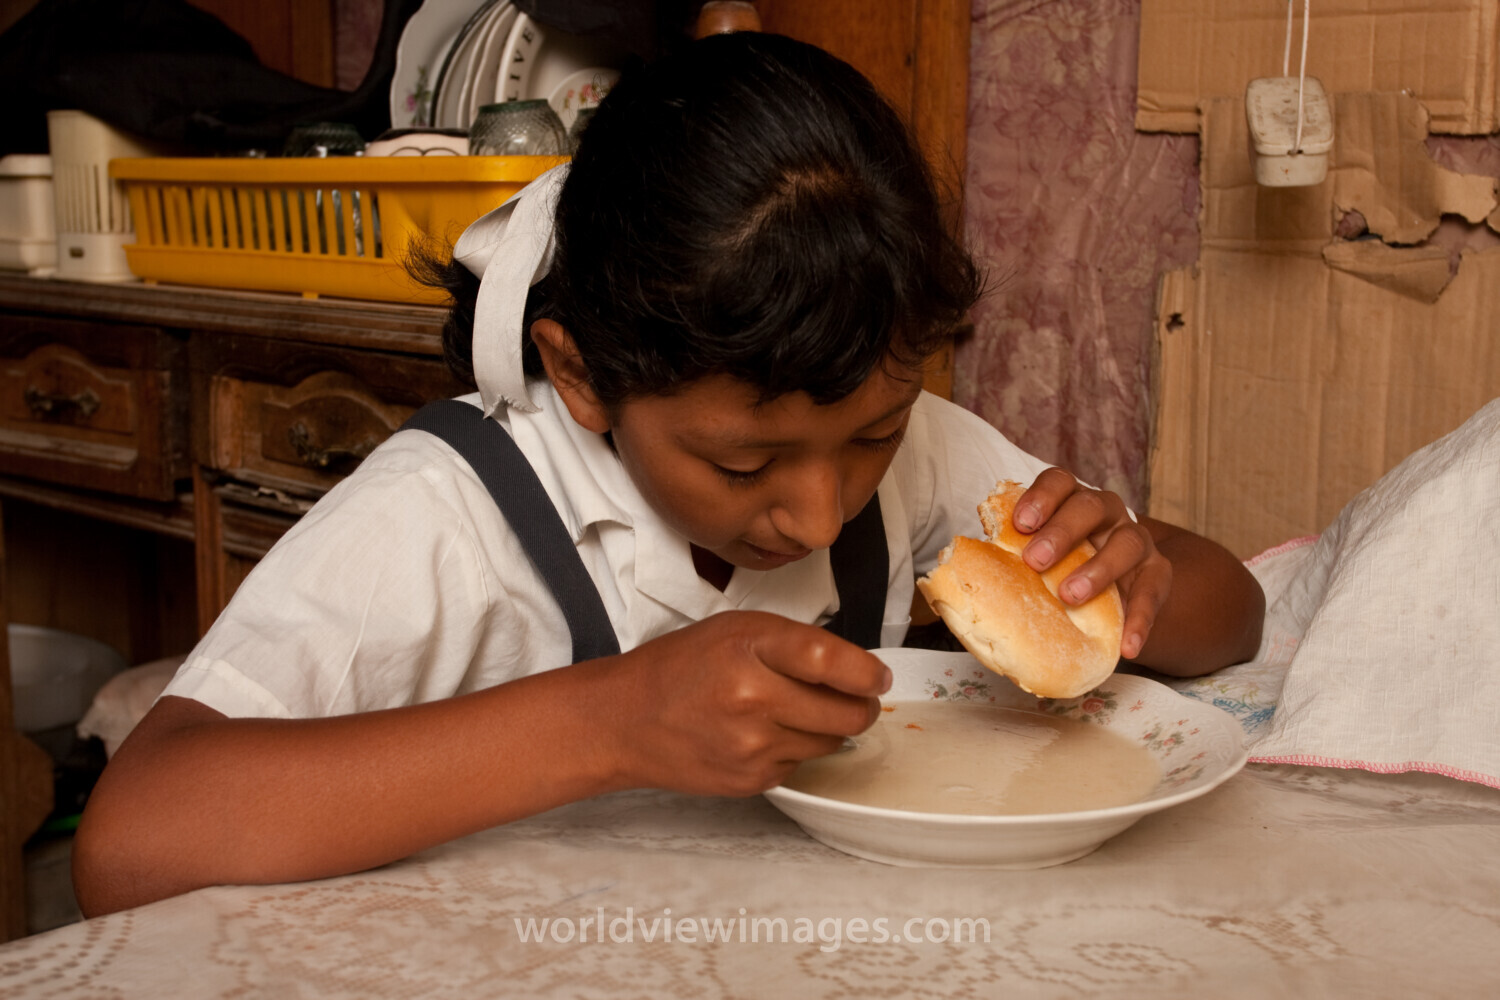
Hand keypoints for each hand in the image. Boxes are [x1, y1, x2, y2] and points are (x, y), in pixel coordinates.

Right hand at [598, 611, 889, 796]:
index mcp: (750, 647)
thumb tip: (855, 670)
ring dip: (827, 729)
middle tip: (856, 699)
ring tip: (794, 712)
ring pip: (830, 743)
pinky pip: (800, 765)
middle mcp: (752, 697)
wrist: (624, 721)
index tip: (878, 678)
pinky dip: (794, 750)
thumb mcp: (735, 630)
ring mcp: (752, 745)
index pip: (830, 660)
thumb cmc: (681, 667)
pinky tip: (762, 734)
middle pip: (845, 713)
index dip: (866, 673)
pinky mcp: (751, 780)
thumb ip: (793, 644)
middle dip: (859, 707)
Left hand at [1011, 468, 1171, 660]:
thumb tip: (961, 586)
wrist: (1113, 592)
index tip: (1021, 523)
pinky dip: (1139, 620)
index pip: (1059, 482)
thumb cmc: (1060, 570)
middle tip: (1035, 561)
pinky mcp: (1157, 574)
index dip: (1041, 497)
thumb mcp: (1038, 559)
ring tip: (1071, 595)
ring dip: (1099, 568)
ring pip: (1127, 542)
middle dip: (1062, 531)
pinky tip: (1127, 646)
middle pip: (1090, 507)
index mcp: (1071, 501)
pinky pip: (1152, 593)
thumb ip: (1011, 561)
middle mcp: (1107, 513)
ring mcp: (1136, 541)